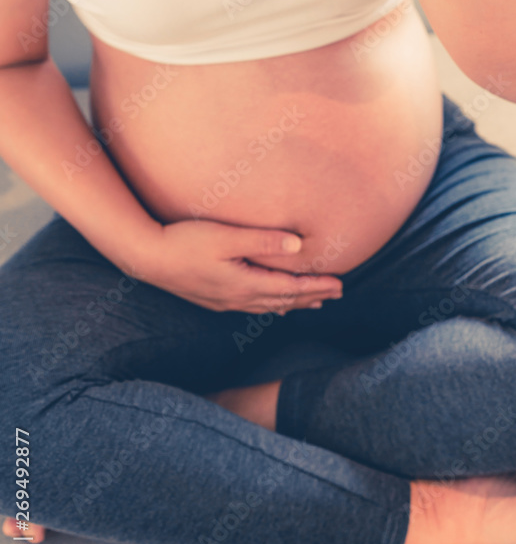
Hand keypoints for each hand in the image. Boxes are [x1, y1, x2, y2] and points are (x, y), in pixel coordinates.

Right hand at [133, 218, 343, 313]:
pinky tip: (272, 303)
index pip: (291, 289)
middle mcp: (238, 298)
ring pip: (269, 306)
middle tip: (337, 293)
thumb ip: (262, 240)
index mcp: (245, 284)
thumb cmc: (185, 242)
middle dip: (312, 296)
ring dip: (294, 303)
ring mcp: (225, 302)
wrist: (147, 258)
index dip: (317, 286)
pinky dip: (272, 305)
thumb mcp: (226, 237)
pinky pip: (253, 306)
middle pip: (285, 301)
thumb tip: (298, 244)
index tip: (340, 284)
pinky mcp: (214, 299)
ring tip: (314, 302)